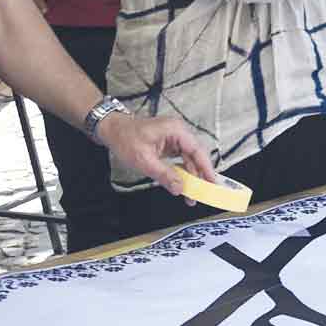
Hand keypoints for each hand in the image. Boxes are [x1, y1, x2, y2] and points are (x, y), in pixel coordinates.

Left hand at [99, 114, 215, 194]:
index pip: (197, 150)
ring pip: (189, 159)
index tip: (212, 183)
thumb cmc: (125, 138)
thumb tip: (179, 188)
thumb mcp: (144, 160)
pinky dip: (182, 172)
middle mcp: (178, 132)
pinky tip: (183, 185)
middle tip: (203, 193)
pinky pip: (181, 160)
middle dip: (200, 175)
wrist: (113, 130)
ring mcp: (174, 138)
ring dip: (191, 176)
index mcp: (175, 130)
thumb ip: (164, 175)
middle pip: (196, 156)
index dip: (206, 167)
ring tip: (191, 195)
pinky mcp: (170, 145)